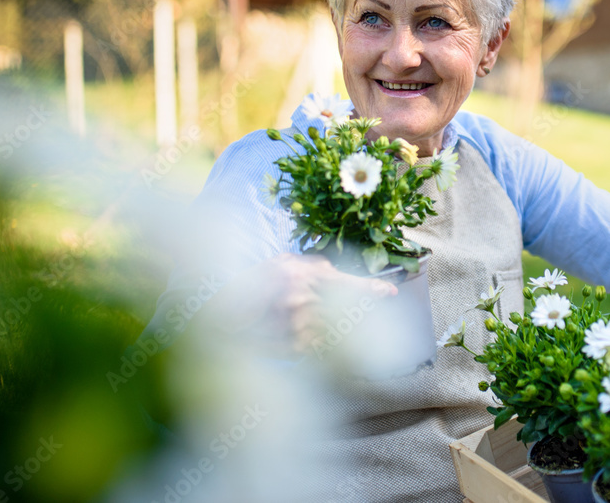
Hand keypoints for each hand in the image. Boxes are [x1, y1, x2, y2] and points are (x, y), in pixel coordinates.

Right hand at [201, 253, 397, 352]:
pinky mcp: (294, 346)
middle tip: (359, 311)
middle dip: (354, 309)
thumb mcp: (283, 263)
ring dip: (332, 326)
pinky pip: (319, 345)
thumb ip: (314, 267)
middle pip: (346, 308)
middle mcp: (304, 299)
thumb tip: (338, 274)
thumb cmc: (252, 284)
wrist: (220, 312)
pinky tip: (301, 334)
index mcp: (304, 275)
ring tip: (308, 322)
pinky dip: (316, 340)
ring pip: (334, 328)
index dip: (371, 288)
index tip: (390, 291)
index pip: (348, 283)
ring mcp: (299, 325)